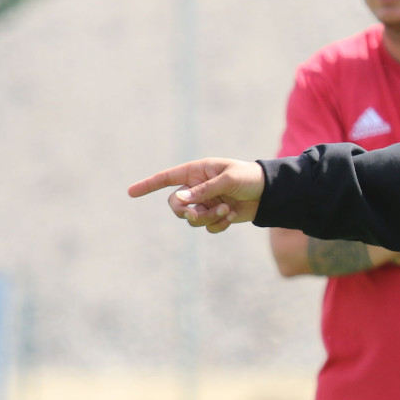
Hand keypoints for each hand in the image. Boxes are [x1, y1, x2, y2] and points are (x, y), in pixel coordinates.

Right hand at [127, 158, 266, 232]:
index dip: (148, 185)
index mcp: (196, 172)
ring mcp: (205, 203)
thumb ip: (204, 190)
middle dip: (186, 211)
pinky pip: (207, 227)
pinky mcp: (215, 216)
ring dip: (208, 217)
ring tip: (226, 209)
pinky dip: (218, 224)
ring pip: (192, 219)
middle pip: (176, 205)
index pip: (166, 178)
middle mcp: (196, 188)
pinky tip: (231, 216)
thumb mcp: (227, 180)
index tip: (130, 192)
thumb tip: (179, 199)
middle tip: (197, 213)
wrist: (269, 192)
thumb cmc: (248, 177)